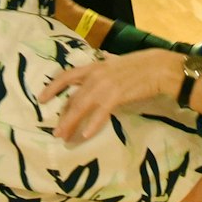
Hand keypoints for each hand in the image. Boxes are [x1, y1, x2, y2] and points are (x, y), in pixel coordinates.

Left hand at [38, 47, 184, 141]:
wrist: (160, 67)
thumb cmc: (141, 66)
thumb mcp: (117, 64)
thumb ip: (105, 68)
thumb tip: (99, 68)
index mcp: (95, 67)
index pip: (67, 76)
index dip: (52, 88)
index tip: (41, 99)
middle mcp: (96, 75)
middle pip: (73, 98)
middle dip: (63, 116)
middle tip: (56, 132)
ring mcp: (106, 85)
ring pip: (82, 107)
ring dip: (71, 123)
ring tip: (64, 137)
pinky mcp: (117, 95)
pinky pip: (101, 113)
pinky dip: (93, 124)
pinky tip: (86, 135)